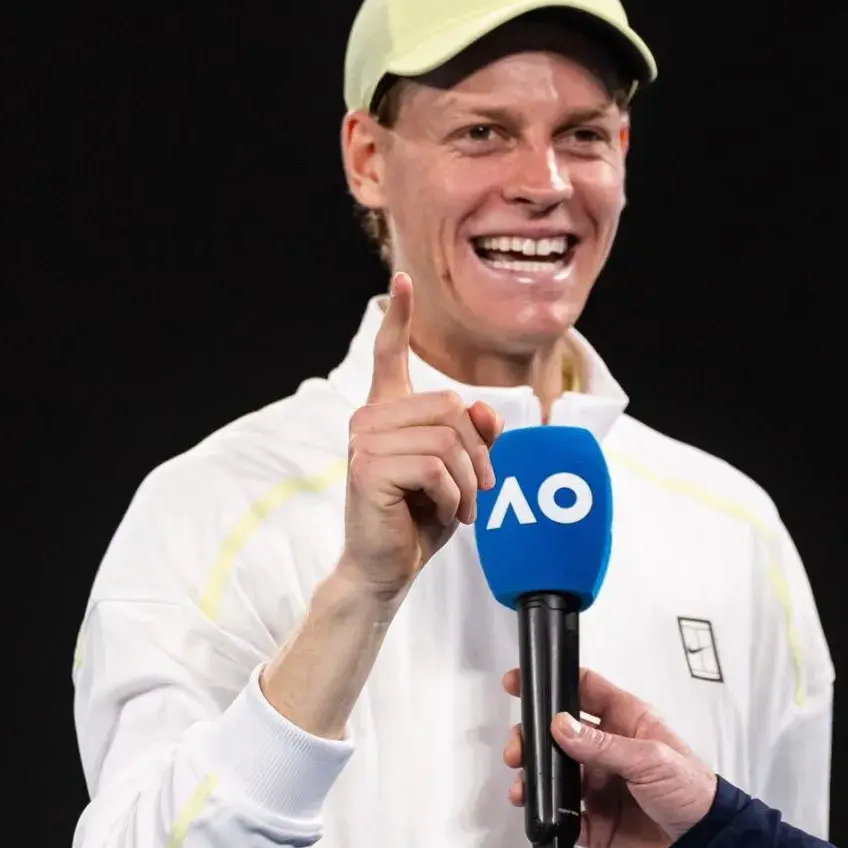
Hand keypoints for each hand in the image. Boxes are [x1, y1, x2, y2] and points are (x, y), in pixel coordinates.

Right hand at [337, 272, 501, 604]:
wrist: (386, 567)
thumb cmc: (420, 518)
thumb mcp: (461, 471)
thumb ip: (476, 435)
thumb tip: (483, 409)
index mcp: (389, 412)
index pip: (391, 355)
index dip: (399, 317)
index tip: (403, 280)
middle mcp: (370, 418)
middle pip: (451, 407)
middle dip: (478, 454)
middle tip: (477, 491)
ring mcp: (363, 440)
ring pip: (449, 439)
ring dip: (468, 482)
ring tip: (459, 508)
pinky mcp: (367, 468)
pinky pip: (437, 467)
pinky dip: (454, 497)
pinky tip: (442, 514)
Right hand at [502, 667, 718, 847]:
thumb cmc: (689, 790)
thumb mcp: (650, 759)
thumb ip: (603, 744)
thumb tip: (559, 725)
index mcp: (626, 722)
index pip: (584, 689)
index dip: (553, 682)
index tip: (518, 683)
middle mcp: (607, 749)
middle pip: (557, 733)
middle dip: (531, 738)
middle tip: (517, 752)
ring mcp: (597, 785)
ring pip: (552, 774)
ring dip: (532, 777)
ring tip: (522, 787)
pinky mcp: (592, 821)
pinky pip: (559, 814)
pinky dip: (544, 812)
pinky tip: (537, 812)